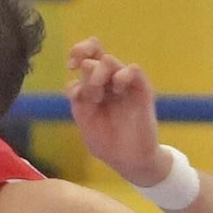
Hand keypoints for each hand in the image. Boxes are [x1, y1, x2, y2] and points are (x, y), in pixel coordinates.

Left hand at [66, 40, 167, 186]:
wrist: (128, 160)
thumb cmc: (105, 141)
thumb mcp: (84, 118)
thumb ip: (79, 96)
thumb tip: (78, 73)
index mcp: (92, 85)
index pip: (85, 56)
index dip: (77, 52)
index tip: (70, 65)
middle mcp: (108, 81)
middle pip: (97, 52)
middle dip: (87, 69)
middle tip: (90, 94)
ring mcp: (124, 85)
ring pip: (110, 61)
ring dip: (100, 73)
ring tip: (99, 96)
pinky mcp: (142, 91)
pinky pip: (134, 70)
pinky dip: (123, 74)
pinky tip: (118, 88)